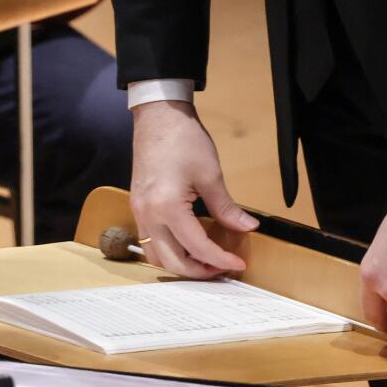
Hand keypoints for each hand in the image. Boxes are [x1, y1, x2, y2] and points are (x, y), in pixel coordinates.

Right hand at [128, 99, 258, 278]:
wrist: (159, 115)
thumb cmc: (182, 139)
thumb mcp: (210, 174)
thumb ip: (226, 207)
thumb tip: (247, 227)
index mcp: (167, 207)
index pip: (197, 247)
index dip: (220, 259)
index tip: (237, 263)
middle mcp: (148, 215)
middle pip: (172, 261)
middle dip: (199, 271)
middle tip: (222, 269)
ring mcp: (140, 212)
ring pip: (156, 256)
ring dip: (180, 264)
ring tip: (205, 261)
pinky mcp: (139, 206)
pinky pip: (150, 242)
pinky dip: (168, 251)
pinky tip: (186, 245)